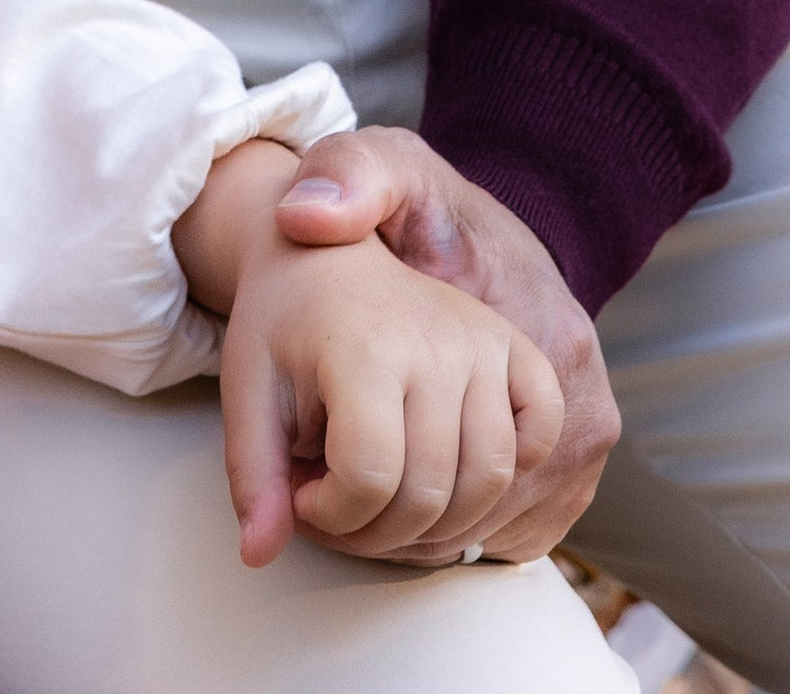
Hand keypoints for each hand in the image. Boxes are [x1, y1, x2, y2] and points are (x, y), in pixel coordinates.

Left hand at [174, 141, 564, 569]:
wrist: (353, 236)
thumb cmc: (291, 311)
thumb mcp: (244, 367)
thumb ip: (249, 465)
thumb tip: (257, 554)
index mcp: (369, 342)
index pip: (365, 481)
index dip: (326, 514)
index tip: (302, 491)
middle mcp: (448, 342)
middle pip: (430, 498)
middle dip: (374, 532)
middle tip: (341, 507)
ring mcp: (504, 348)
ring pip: (494, 490)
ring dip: (440, 527)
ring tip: (387, 498)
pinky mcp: (543, 357)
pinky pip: (544, 454)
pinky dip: (507, 492)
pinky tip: (451, 483)